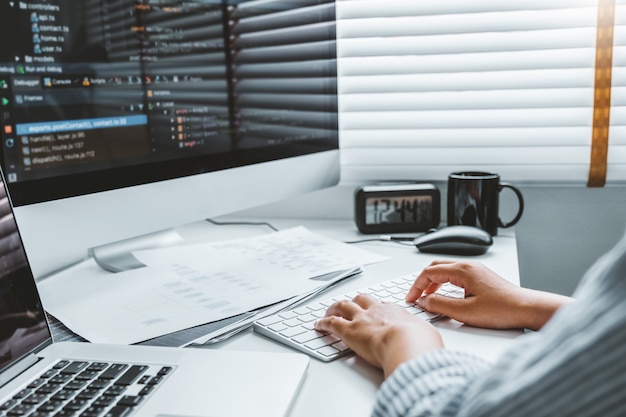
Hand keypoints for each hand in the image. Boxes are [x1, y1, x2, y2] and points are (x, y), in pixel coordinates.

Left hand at [314, 294, 442, 377]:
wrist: (408, 344)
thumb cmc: (420, 342)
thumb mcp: (428, 335)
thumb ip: (423, 336)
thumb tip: (427, 342)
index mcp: (396, 312)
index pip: (383, 306)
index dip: (376, 308)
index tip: (375, 312)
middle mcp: (376, 311)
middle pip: (361, 299)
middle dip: (354, 301)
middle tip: (349, 306)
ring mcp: (361, 319)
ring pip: (343, 306)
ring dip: (334, 308)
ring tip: (329, 311)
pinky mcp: (349, 331)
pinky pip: (331, 323)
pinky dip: (323, 323)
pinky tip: (318, 325)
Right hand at [406, 260, 571, 330]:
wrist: (527, 309)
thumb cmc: (502, 309)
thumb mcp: (465, 312)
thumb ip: (440, 305)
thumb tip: (423, 302)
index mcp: (462, 270)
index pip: (429, 272)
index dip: (416, 286)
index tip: (411, 299)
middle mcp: (468, 266)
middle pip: (435, 267)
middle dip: (422, 282)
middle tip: (415, 297)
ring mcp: (475, 270)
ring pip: (445, 270)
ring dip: (433, 282)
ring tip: (427, 298)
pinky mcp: (480, 277)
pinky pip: (455, 274)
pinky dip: (444, 283)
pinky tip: (444, 296)